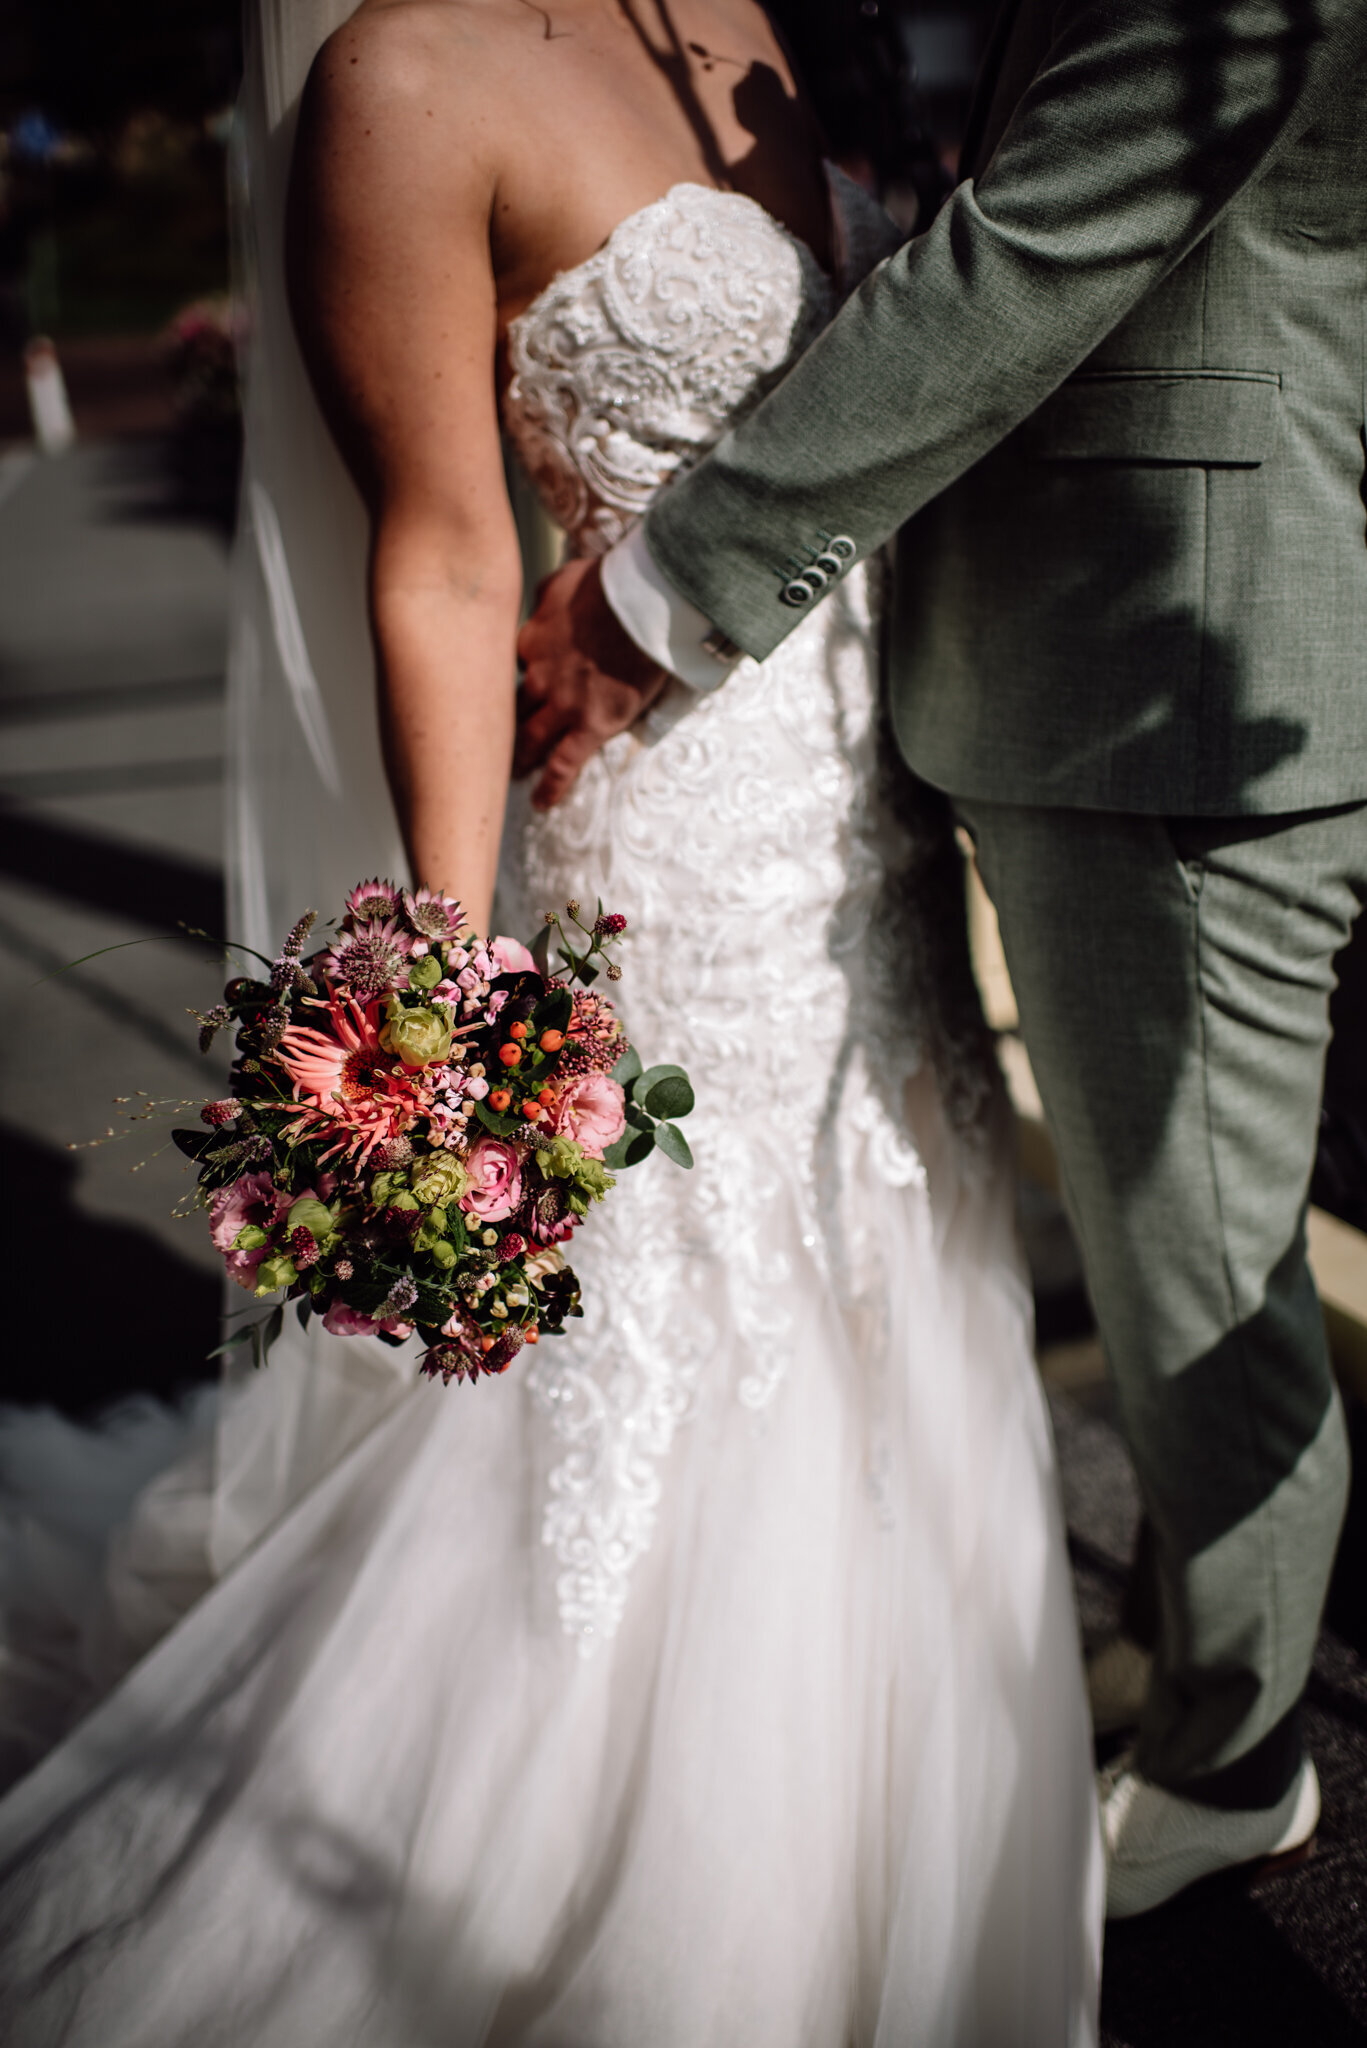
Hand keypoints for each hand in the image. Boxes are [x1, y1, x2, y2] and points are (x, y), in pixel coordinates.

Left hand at [515, 557, 668, 808]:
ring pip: (528, 740)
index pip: (507, 667)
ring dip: (518, 759)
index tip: (504, 690)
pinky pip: (563, 764)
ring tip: (509, 777)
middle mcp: (537, 677)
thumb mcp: (562, 580)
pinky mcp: (590, 726)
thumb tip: (540, 603)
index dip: (505, 680)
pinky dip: (550, 786)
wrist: (640, 606)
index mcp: (530, 640)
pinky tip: (540, 802)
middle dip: (497, 727)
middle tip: (488, 743)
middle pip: (509, 708)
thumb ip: (544, 597)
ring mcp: (562, 706)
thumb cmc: (608, 585)